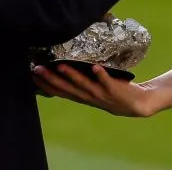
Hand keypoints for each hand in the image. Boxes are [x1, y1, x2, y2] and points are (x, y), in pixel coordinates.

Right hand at [32, 63, 155, 117]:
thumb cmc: (113, 93)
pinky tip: (95, 66)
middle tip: (38, 69)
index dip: (45, 84)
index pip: (60, 91)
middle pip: (68, 88)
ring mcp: (102, 94)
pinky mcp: (115, 90)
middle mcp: (89, 97)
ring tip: (61, 66)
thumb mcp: (93, 90)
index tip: (31, 74)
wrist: (139, 105)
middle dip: (52, 79)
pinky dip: (101, 75)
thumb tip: (64, 67)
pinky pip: (108, 82)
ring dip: (73, 76)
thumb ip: (80, 82)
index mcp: (83, 97)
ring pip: (85, 85)